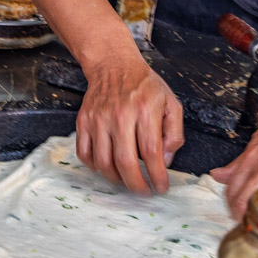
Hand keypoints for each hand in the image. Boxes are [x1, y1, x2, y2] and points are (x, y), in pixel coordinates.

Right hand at [76, 57, 184, 194]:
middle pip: (125, 162)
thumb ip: (174, 132)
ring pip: (103, 162)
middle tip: (143, 192)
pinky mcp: (83, 121)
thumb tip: (166, 160)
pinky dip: (95, 167)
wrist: (114, 65)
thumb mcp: (170, 102)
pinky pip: (85, 154)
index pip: (151, 152)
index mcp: (145, 110)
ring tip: (126, 181)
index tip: (161, 188)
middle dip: (136, 185)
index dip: (157, 176)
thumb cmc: (144, 86)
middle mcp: (120, 115)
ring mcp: (98, 119)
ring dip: (116, 179)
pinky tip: (107, 166)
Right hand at [211, 93, 257, 218]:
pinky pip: (242, 157)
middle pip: (235, 184)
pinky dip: (233, 170)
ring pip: (235, 170)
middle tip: (240, 219)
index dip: (242, 213)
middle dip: (233, 204)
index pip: (244, 196)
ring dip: (233, 189)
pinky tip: (228, 174)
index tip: (245, 224)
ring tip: (235, 204)